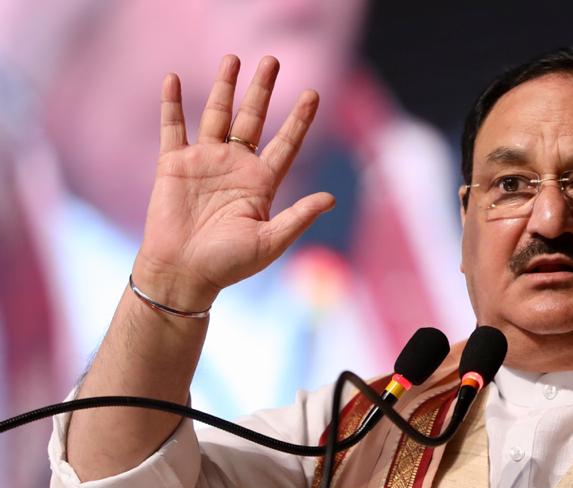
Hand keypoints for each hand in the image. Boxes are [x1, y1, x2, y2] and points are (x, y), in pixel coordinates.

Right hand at [134, 55, 334, 309]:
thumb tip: (332, 197)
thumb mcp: (271, 241)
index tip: (313, 94)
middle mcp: (236, 167)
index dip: (299, 119)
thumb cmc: (229, 265)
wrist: (183, 274)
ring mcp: (205, 162)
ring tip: (233, 58)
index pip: (286, 144)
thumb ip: (299, 216)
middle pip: (253, 119)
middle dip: (263, 90)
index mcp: (262, 183)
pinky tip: (173, 79)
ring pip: (217, 115)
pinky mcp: (174, 165)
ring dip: (224, 87)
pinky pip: (173, 127)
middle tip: (273, 60)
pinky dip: (172, 104)